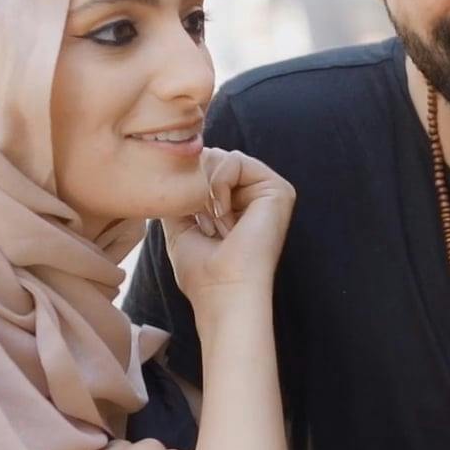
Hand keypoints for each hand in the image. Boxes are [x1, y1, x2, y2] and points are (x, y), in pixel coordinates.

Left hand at [165, 149, 294, 310]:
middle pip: (213, 158)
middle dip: (196, 185)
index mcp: (240, 204)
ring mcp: (270, 191)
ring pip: (222, 157)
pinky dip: (218, 184)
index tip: (193, 223)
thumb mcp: (180, 227)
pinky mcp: (278, 188)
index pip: (207, 170)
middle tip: (203, 222)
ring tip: (214, 221)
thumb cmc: (203, 272)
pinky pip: (235, 160)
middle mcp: (257, 195)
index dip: (188, 187)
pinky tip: (223, 213)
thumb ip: (180, 196)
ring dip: (206, 188)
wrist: (224, 291)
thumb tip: (172, 170)